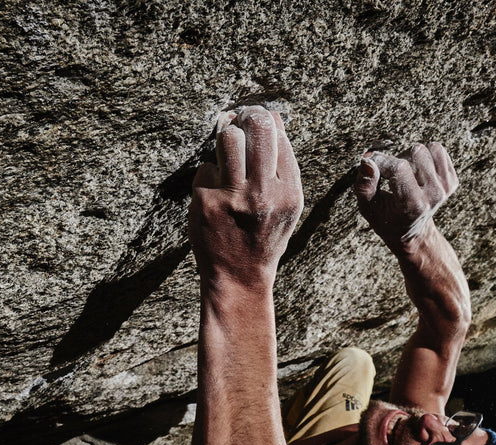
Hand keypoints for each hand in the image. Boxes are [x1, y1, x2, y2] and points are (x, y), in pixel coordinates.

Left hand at [189, 106, 303, 285]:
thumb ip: (283, 166)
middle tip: (239, 117)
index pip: (278, 135)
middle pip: (256, 128)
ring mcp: (233, 198)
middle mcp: (263, 193)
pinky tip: (216, 192)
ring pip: (228, 140)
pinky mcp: (206, 202)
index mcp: (289, 192)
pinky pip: (206, 167)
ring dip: (226, 137)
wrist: (239, 276)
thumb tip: (272, 116)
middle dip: (246, 116)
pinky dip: (210, 175)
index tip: (256, 116)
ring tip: (228, 146)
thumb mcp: (287, 205)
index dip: (265, 118)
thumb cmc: (264, 236)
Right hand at [353, 143, 458, 253]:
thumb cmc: (386, 218)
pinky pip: (438, 151)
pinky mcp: (452, 181)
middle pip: (415, 152)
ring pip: (427, 149)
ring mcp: (445, 188)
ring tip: (404, 174)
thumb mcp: (368, 208)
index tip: (372, 165)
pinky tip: (416, 171)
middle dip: (397, 159)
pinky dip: (425, 156)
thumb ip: (364, 186)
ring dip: (411, 157)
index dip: (381, 161)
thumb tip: (367, 161)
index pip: (398, 167)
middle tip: (391, 175)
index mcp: (413, 205)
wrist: (412, 232)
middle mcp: (434, 196)